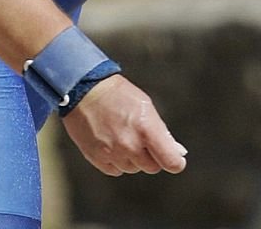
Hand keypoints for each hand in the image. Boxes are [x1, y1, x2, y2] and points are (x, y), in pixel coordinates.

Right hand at [62, 74, 187, 176]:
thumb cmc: (118, 94)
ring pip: (133, 168)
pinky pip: (116, 170)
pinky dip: (117, 160)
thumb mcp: (146, 106)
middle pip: (152, 167)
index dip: (175, 162)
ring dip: (132, 157)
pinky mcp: (98, 160)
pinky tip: (111, 141)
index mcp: (146, 129)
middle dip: (151, 155)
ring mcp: (113, 154)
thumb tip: (176, 152)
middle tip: (141, 137)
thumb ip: (160, 131)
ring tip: (122, 134)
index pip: (170, 161)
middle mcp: (130, 145)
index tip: (175, 159)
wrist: (84, 91)